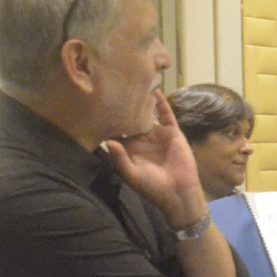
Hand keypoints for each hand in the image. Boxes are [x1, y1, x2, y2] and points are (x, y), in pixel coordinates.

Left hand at [102, 92, 204, 226]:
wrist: (179, 193)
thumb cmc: (152, 188)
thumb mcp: (132, 176)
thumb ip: (120, 159)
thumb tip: (109, 141)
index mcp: (129, 149)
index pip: (116, 130)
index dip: (108, 120)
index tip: (97, 106)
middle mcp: (141, 138)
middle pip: (130, 118)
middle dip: (123, 105)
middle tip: (111, 87)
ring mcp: (157, 134)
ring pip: (147, 114)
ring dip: (141, 101)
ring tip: (131, 83)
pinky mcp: (172, 131)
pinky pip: (166, 114)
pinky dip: (161, 103)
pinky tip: (155, 90)